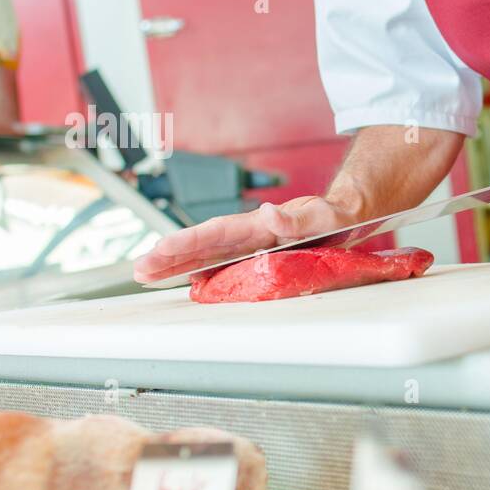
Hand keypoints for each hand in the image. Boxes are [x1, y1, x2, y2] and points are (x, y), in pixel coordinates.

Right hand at [132, 195, 357, 282]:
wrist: (349, 211)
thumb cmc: (339, 213)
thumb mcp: (326, 215)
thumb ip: (300, 217)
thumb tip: (270, 212)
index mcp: (262, 224)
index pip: (218, 231)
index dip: (190, 240)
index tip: (162, 249)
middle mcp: (251, 232)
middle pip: (204, 243)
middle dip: (170, 255)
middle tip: (140, 269)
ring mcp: (252, 243)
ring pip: (208, 253)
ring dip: (178, 263)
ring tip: (147, 274)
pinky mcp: (257, 253)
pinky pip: (223, 261)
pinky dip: (200, 269)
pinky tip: (184, 278)